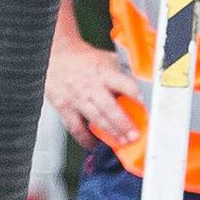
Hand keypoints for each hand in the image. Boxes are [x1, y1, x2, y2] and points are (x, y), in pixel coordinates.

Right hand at [45, 36, 138, 151]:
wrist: (54, 56)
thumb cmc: (81, 58)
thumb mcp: (106, 58)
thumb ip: (121, 73)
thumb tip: (140, 82)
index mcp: (104, 73)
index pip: (124, 84)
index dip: (136, 95)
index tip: (145, 106)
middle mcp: (92, 86)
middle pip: (110, 108)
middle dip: (124, 124)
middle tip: (134, 135)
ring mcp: (78, 98)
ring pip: (96, 119)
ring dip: (110, 133)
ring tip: (121, 142)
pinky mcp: (65, 107)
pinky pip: (76, 127)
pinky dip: (85, 139)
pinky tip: (93, 144)